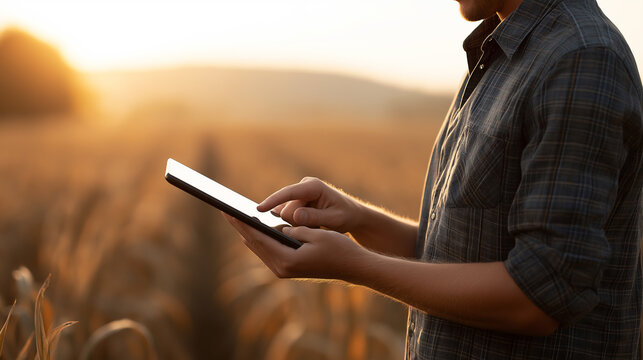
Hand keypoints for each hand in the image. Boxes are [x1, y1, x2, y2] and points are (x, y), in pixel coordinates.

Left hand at [222, 213, 365, 280]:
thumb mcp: (316, 234)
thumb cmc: (339, 248)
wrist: (354, 267)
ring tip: (235, 217)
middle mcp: (282, 269)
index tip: (227, 210)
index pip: (257, 238)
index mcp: (287, 260)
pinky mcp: (288, 269)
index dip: (241, 222)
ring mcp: (284, 271)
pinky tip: (253, 228)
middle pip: (254, 244)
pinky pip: (268, 251)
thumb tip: (278, 227)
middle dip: (239, 226)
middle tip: (225, 210)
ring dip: (248, 233)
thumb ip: (294, 229)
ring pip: (259, 249)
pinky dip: (260, 239)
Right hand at [257, 177, 362, 233]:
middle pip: (285, 209)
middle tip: (316, 228)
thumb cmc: (346, 216)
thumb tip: (294, 216)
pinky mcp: (296, 202)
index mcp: (313, 186)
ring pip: (285, 214)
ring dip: (297, 224)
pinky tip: (307, 226)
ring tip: (316, 226)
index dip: (273, 201)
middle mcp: (303, 186)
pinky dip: (295, 224)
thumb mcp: (334, 219)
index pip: (288, 193)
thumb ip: (315, 218)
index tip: (259, 210)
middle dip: (295, 223)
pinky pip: (287, 215)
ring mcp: (299, 194)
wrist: (352, 214)